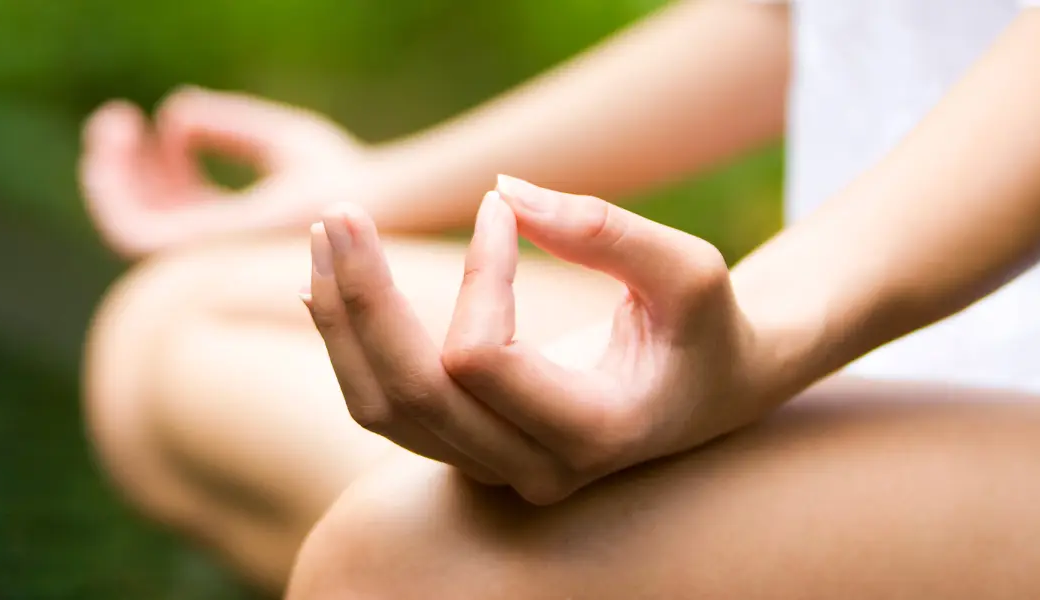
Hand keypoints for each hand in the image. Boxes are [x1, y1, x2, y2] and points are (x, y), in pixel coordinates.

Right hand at [80, 87, 368, 257]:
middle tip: (116, 119)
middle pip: (145, 216)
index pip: (176, 206)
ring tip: (112, 124)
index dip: (153, 165)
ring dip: (107, 176)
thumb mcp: (278, 141)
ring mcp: (198, 260)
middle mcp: (211, 253)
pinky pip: (128, 228)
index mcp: (233, 232)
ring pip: (125, 225)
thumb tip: (176, 115)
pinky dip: (112, 187)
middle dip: (119, 170)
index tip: (145, 121)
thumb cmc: (338, 180)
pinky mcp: (190, 255)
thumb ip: (230, 128)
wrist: (357, 204)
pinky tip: (118, 140)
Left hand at [302, 176, 778, 503]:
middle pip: (411, 395)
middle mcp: (533, 471)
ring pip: (380, 408)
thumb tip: (506, 190)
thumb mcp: (690, 269)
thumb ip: (606, 230)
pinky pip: (382, 406)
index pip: (482, 360)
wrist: (713, 389)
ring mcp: (492, 471)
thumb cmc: (707, 326)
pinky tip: (330, 281)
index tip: (500, 206)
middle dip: (364, 298)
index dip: (479, 275)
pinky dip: (349, 342)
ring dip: (341, 319)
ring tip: (326, 237)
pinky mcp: (462, 452)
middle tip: (341, 213)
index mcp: (594, 435)